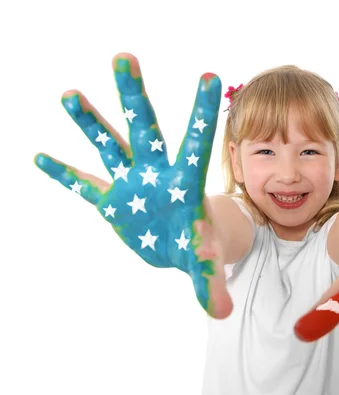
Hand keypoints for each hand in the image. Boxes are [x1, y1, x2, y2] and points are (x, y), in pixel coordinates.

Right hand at [34, 53, 232, 318]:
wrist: (178, 248)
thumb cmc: (197, 245)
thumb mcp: (204, 263)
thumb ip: (210, 282)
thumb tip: (219, 312)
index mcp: (184, 182)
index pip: (195, 142)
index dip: (200, 112)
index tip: (210, 75)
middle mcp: (155, 173)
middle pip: (143, 129)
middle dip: (133, 96)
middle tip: (124, 57)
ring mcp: (130, 183)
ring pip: (109, 145)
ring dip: (91, 122)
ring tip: (71, 94)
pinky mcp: (111, 201)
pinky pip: (83, 184)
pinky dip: (63, 174)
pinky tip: (39, 158)